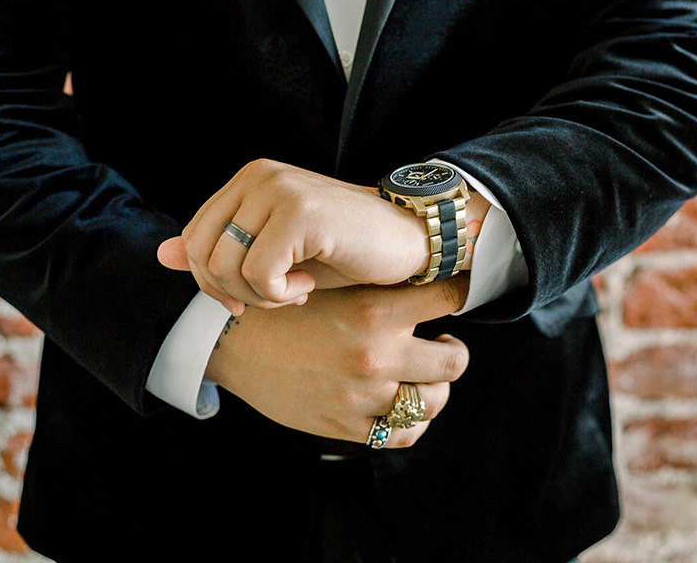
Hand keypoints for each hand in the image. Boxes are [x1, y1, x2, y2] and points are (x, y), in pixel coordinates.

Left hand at [158, 159, 428, 312]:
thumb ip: (220, 250)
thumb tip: (162, 255)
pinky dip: (281, 294)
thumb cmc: (346, 250)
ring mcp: (279, 190)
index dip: (212, 280)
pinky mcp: (300, 213)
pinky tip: (310, 283)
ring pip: (227, 265)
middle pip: (203, 253)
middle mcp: (259, 176)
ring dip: (260, 295)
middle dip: (232, 291)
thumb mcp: (275, 253)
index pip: (194, 237)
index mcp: (249, 179)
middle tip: (276, 297)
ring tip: (297, 288)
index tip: (249, 298)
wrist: (409, 241)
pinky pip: (260, 273)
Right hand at [204, 276, 470, 447]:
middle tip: (443, 343)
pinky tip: (405, 404)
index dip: (461, 292)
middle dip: (454, 350)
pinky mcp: (347, 425)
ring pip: (434, 400)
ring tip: (425, 377)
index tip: (461, 292)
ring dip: (436, 388)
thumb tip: (428, 263)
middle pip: (455, 360)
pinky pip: (404, 433)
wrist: (234, 342)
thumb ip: (379, 281)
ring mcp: (363, 394)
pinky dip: (413, 421)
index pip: (449, 297)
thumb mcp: (333, 281)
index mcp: (374, 309)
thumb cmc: (287, 305)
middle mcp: (375, 354)